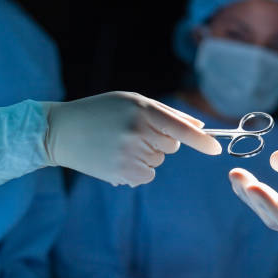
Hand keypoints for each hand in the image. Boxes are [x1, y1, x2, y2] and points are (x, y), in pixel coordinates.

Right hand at [45, 92, 221, 186]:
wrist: (61, 131)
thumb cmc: (100, 111)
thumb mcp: (132, 101)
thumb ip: (166, 113)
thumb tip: (198, 126)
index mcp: (142, 110)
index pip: (180, 128)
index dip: (201, 140)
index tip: (216, 149)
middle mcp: (138, 133)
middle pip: (172, 146)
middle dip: (161, 141)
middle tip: (134, 132)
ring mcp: (130, 155)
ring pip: (158, 161)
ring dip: (147, 155)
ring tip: (119, 144)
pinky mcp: (122, 173)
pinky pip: (147, 175)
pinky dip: (138, 170)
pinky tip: (118, 158)